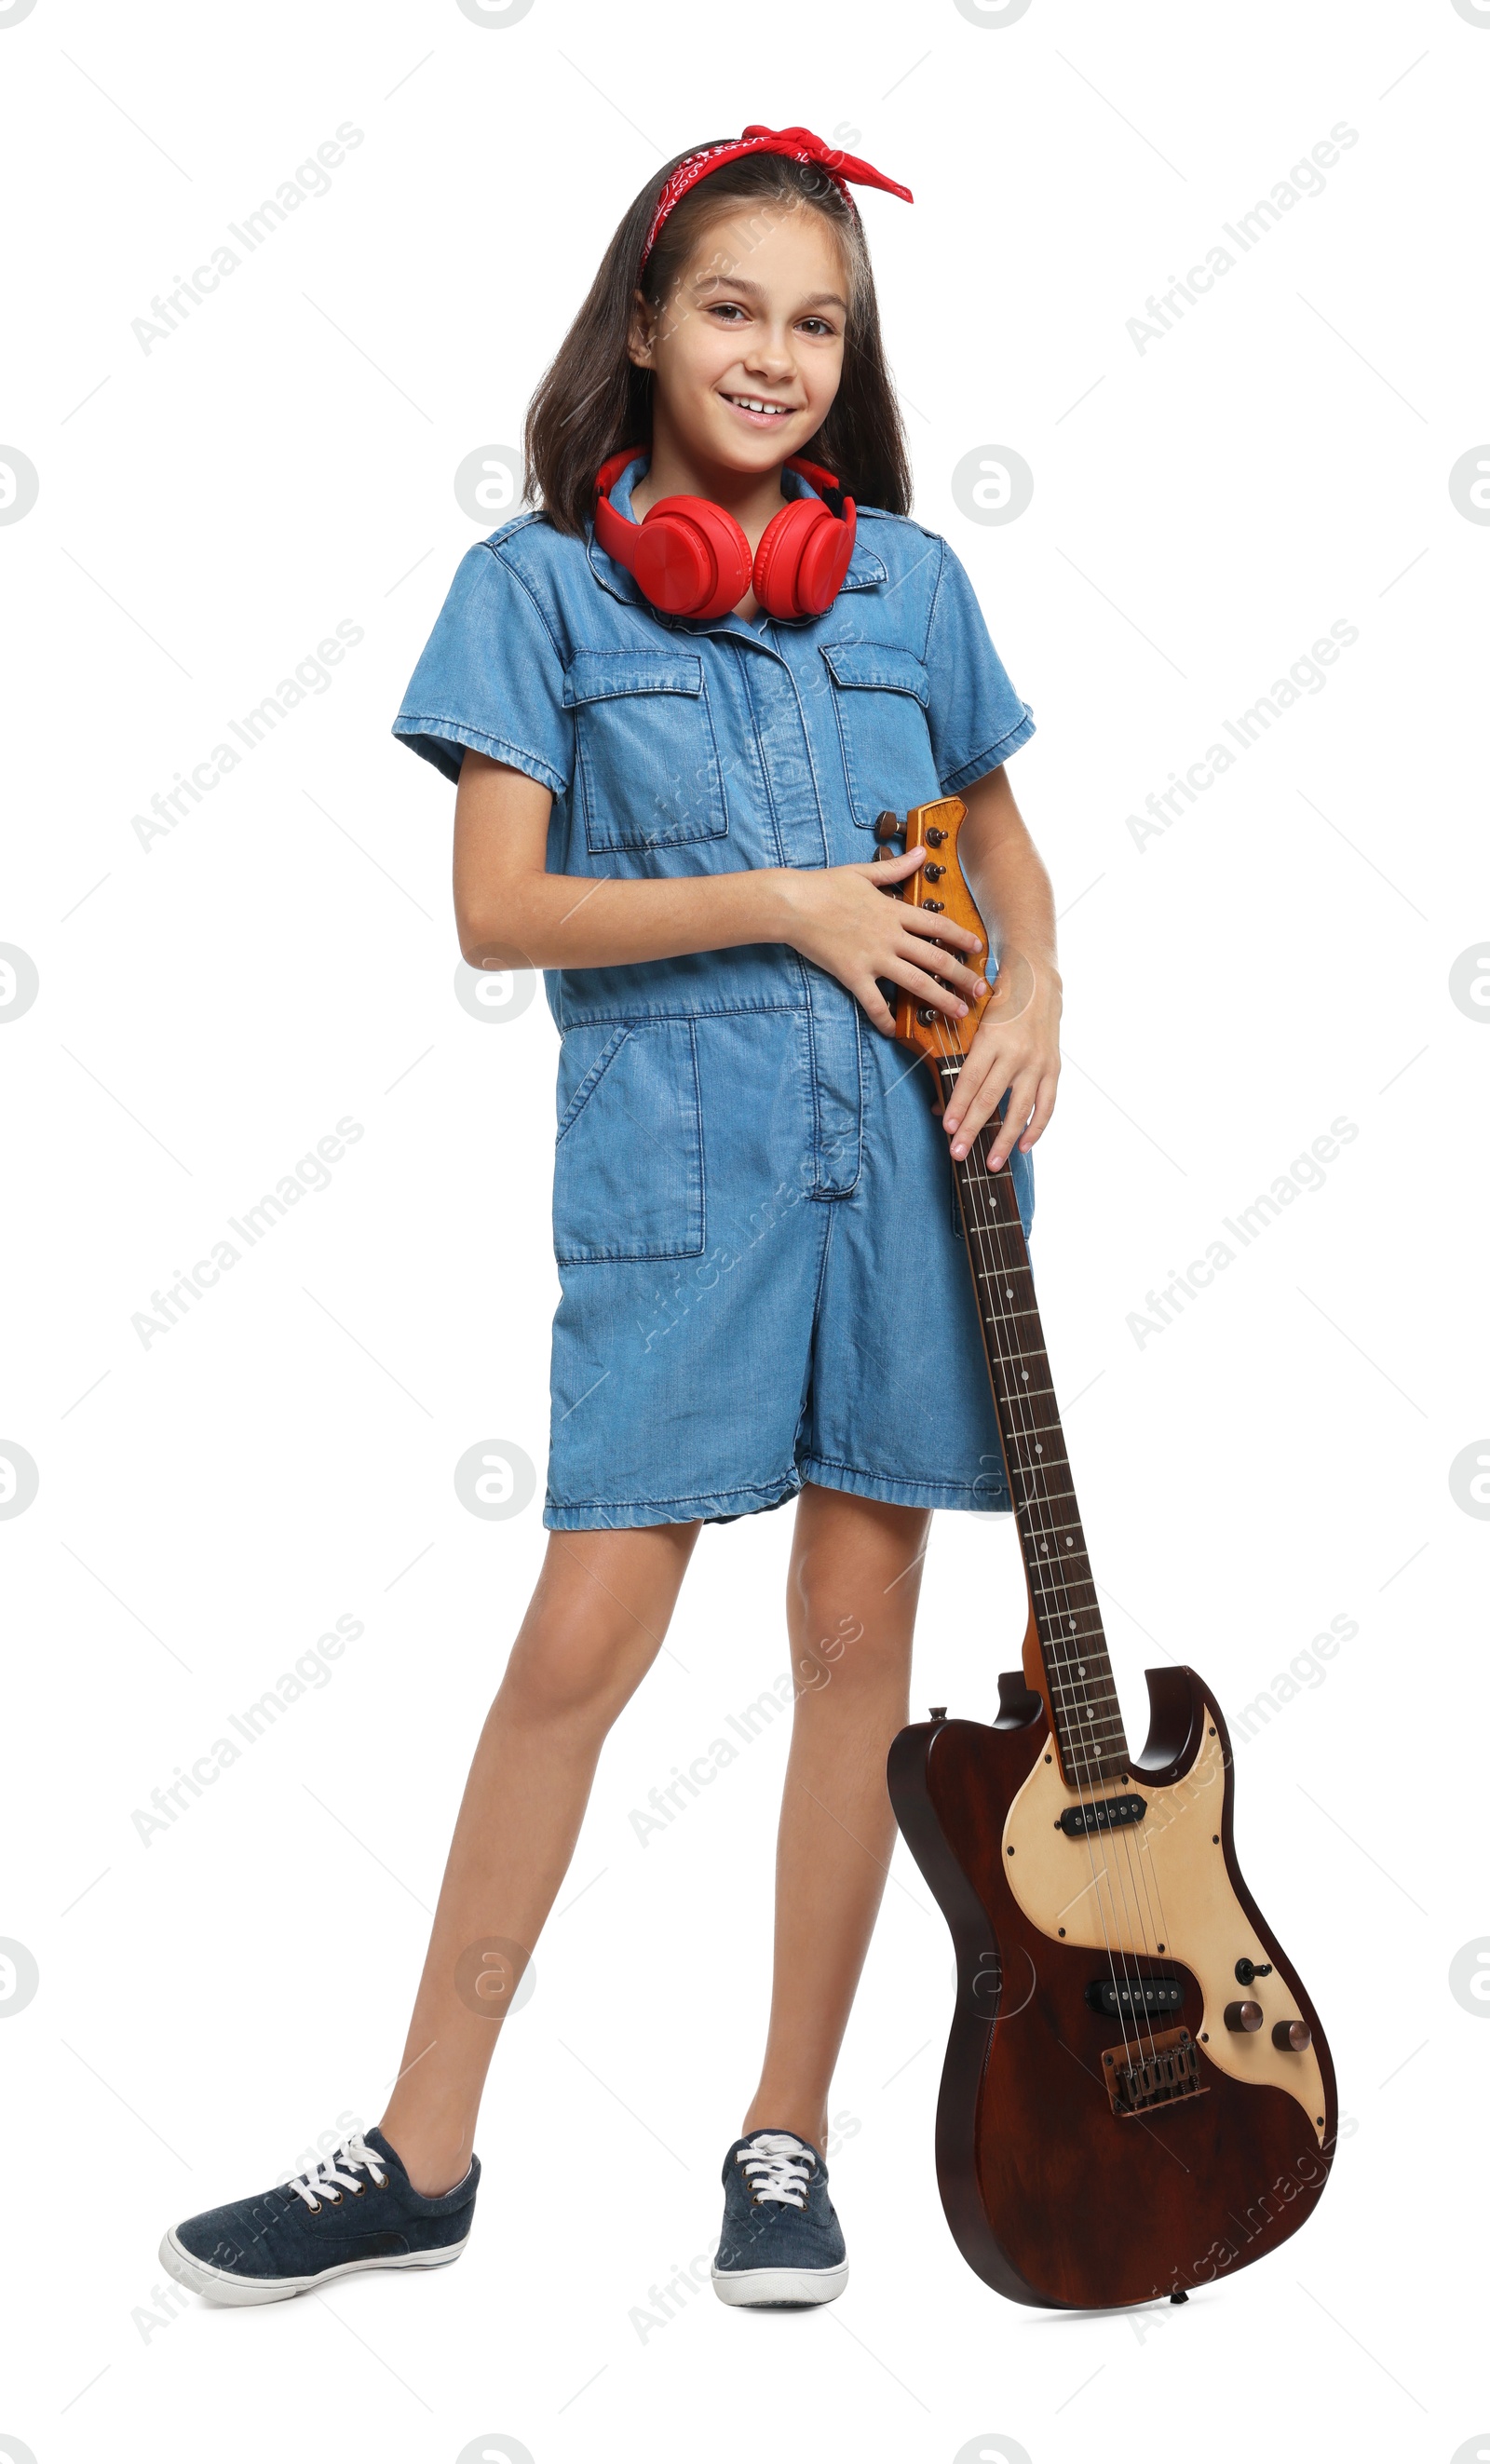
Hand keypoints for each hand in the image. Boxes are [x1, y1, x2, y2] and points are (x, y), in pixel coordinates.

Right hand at [779, 847, 987, 1034]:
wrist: (793, 904)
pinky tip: (894, 1031)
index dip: (961, 937)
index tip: (979, 948)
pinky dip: (884, 1018)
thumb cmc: (825, 886)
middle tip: (982, 990)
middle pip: (935, 958)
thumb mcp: (864, 873)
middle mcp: (889, 936)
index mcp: (893, 911)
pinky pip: (873, 1002)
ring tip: (960, 1012)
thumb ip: (897, 868)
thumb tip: (921, 851)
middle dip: (962, 975)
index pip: (937, 925)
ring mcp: (872, 957)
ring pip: (915, 982)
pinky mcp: (853, 974)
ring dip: (941, 999)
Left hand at [942, 951, 1061, 1169]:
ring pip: (1020, 1109)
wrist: (1037, 984)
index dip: (958, 1105)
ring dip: (1004, 1139)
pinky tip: (1023, 1146)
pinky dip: (1036, 1128)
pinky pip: (1047, 1106)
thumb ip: (958, 1061)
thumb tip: (940, 1104)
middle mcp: (1016, 1053)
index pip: (971, 1079)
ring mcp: (1037, 1063)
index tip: (947, 1128)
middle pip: (991, 1098)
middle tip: (959, 1153)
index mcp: (992, 1040)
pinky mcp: (1053, 1069)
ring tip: (992, 1163)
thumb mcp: (973, 1026)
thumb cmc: (998, 1006)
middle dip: (973, 1129)